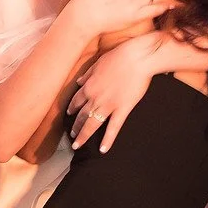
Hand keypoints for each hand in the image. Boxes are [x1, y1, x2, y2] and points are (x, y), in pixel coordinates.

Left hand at [67, 34, 161, 151]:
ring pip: (92, 124)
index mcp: (88, 85)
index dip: (72, 109)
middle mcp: (95, 98)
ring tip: (77, 146)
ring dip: (83, 136)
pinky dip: (107, 140)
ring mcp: (108, 105)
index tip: (69, 114)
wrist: (137, 58)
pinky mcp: (122, 110)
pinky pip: (113, 128)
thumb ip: (87, 74)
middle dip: (75, 127)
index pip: (76, 100)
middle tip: (72, 136)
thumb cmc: (119, 56)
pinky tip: (103, 150)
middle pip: (81, 115)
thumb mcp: (98, 63)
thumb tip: (78, 81)